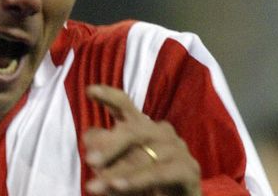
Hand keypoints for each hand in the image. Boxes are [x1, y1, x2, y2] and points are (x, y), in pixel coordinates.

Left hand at [83, 84, 200, 194]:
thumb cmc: (142, 182)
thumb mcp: (117, 164)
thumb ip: (104, 150)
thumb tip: (89, 137)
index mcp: (140, 126)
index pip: (124, 105)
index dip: (109, 96)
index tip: (90, 91)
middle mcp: (160, 131)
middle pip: (133, 130)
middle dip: (109, 146)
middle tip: (90, 161)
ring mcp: (177, 148)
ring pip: (143, 155)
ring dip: (117, 172)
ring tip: (95, 187)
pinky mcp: (189, 169)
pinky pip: (159, 172)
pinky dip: (137, 180)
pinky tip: (119, 186)